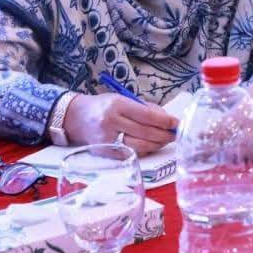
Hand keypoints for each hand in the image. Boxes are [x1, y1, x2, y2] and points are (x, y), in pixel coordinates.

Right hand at [63, 93, 177, 155]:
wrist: (75, 117)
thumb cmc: (104, 107)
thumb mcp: (123, 99)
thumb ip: (145, 108)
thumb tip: (168, 120)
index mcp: (117, 104)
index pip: (147, 115)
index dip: (165, 121)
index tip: (177, 123)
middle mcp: (111, 121)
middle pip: (145, 132)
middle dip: (164, 134)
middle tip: (175, 134)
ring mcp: (106, 138)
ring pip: (139, 145)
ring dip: (157, 144)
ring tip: (165, 141)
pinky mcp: (104, 152)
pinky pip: (130, 154)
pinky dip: (144, 151)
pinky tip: (150, 146)